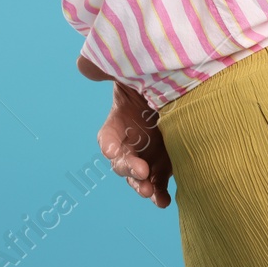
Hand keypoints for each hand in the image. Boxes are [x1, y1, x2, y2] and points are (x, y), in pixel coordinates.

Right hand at [98, 81, 172, 207]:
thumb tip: (86, 64)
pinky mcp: (163, 163)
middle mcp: (131, 141)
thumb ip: (113, 70)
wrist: (181, 86)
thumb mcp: (137, 73)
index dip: (108, 143)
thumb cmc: (155, 78)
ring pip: (139, 176)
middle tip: (140, 171)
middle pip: (122, 160)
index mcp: (121, 120)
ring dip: (142, 185)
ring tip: (150, 192)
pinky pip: (159, 182)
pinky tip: (163, 201)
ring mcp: (147, 154)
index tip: (110, 150)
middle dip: (128, 168)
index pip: (108, 135)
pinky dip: (159, 193)